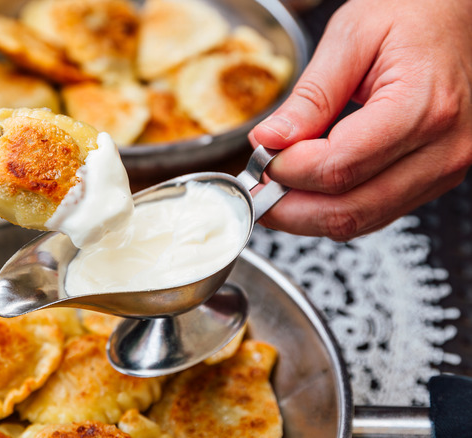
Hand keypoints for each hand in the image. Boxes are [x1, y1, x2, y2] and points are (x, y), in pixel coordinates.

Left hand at [248, 0, 471, 239]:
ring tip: (274, 188)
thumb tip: (269, 141)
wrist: (453, 14)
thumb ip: (309, 98)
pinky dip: (332, 208)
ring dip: (306, 215)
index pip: (338, 168)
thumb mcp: (350, 38)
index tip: (258, 155)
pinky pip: (375, 212)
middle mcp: (442, 149)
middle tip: (253, 187)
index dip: (286, 171)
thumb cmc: (411, 13)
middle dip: (288, 207)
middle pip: (348, 209)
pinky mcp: (434, 178)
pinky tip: (306, 188)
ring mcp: (442, 169)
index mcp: (422, 108)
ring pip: (360, 221)